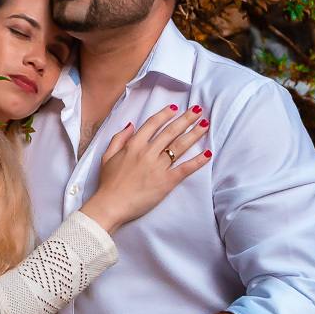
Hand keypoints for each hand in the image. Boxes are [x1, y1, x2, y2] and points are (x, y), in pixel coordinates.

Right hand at [80, 104, 211, 232]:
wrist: (111, 205)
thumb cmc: (108, 183)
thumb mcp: (107, 156)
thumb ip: (119, 138)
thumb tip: (131, 125)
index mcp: (133, 145)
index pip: (153, 124)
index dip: (165, 114)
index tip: (175, 108)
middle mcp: (147, 153)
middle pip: (170, 131)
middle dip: (186, 119)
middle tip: (198, 110)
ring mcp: (158, 167)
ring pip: (180, 146)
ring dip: (194, 134)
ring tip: (205, 124)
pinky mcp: (166, 182)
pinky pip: (185, 168)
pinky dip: (197, 161)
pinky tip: (207, 153)